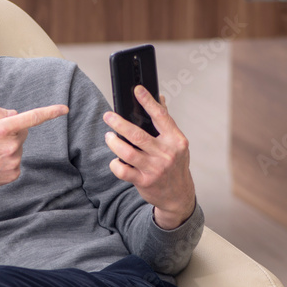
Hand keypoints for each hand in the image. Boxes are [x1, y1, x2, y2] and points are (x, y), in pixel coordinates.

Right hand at [0, 104, 68, 209]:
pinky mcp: (13, 174)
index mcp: (2, 129)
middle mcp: (11, 146)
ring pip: (18, 147)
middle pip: (23, 132)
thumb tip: (15, 114)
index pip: (31, 118)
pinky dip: (6, 160)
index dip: (50, 112)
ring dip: (8, 147)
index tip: (64, 109)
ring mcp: (13, 162)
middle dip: (12, 131)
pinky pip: (15, 161)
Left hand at [104, 86, 195, 229]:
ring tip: (109, 136)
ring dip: (114, 142)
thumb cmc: (176, 165)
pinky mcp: (144, 181)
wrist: (179, 196)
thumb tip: (159, 99)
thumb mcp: (177, 143)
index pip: (161, 117)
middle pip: (138, 135)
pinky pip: (123, 170)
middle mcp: (166, 154)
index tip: (137, 90)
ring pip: (127, 152)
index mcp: (176, 140)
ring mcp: (155, 168)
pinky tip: (115, 159)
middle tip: (108, 116)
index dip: (148, 102)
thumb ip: (166, 123)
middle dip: (119, 123)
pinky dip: (115, 163)